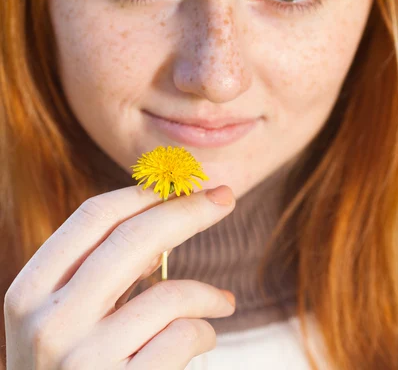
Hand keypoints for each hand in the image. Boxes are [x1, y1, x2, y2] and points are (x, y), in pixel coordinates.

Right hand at [4, 184, 235, 368]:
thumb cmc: (63, 367)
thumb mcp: (60, 315)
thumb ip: (97, 269)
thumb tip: (160, 228)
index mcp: (30, 290)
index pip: (93, 216)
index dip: (144, 193)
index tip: (182, 186)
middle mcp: (50, 323)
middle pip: (134, 239)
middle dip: (188, 211)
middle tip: (225, 196)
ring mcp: (84, 361)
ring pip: (168, 295)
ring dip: (208, 293)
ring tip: (222, 301)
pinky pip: (182, 339)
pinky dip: (204, 330)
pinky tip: (203, 336)